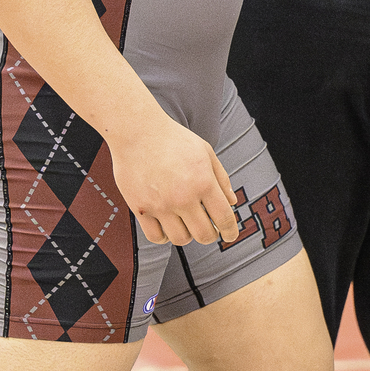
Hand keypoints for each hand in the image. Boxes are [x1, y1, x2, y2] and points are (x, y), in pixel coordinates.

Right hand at [110, 110, 240, 246]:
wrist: (138, 131)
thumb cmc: (174, 139)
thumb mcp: (205, 151)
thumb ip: (221, 178)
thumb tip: (232, 202)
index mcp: (203, 182)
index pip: (223, 217)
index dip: (231, 231)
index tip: (231, 236)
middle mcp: (183, 197)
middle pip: (204, 235)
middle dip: (211, 235)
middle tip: (209, 230)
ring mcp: (161, 205)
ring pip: (180, 239)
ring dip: (188, 235)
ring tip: (187, 223)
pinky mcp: (140, 209)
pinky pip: (156, 237)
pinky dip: (165, 236)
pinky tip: (168, 226)